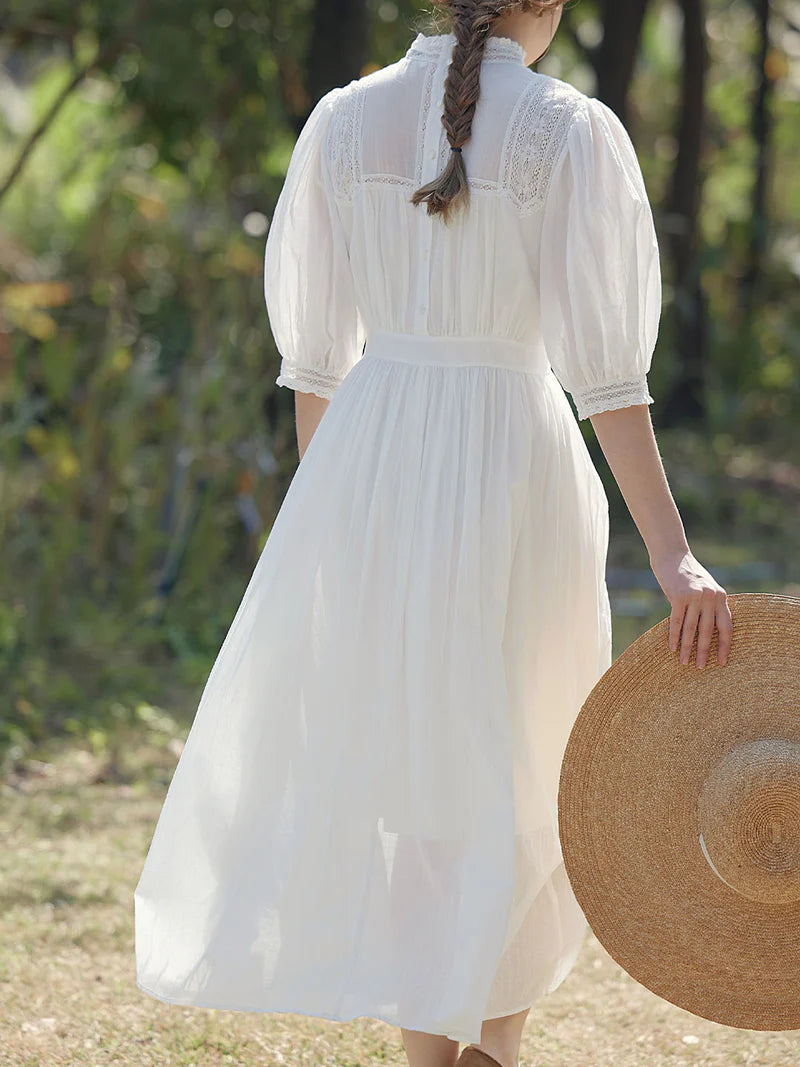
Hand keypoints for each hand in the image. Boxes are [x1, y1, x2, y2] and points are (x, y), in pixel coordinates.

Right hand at [648, 549, 732, 667]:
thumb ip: (709, 605)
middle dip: (705, 651)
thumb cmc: (687, 575)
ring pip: (691, 628)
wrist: (672, 556)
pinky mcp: (679, 596)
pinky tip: (671, 648)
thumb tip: (709, 631)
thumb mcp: (705, 588)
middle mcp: (710, 597)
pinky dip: (673, 636)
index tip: (722, 662)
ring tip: (684, 662)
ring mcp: (695, 596)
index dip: (724, 646)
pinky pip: (676, 621)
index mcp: (721, 597)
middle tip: (701, 668)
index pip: (726, 626)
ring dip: (687, 647)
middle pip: (708, 631)